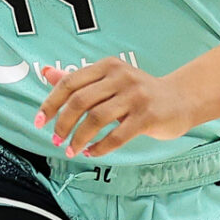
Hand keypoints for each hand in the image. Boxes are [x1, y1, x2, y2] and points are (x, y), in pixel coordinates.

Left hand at [35, 57, 194, 156]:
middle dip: (63, 124)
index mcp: (108, 66)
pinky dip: (100, 147)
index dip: (51, 103)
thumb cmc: (139, 92)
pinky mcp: (148, 116)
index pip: (70, 82)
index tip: (39, 121)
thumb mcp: (109, 80)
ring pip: (96, 119)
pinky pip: (117, 135)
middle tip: (56, 140)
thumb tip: (46, 72)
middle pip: (80, 101)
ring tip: (71, 150)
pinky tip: (92, 152)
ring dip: (79, 138)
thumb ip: (79, 79)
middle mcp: (121, 77)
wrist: (180, 99)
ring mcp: (136, 96)